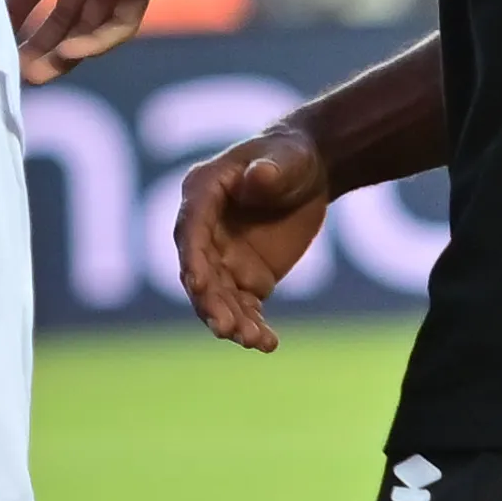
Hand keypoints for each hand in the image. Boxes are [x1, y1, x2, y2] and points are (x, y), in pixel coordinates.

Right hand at [173, 122, 333, 352]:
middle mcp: (205, 229)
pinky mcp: (245, 278)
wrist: (310, 174)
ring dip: (231, 320)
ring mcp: (222, 257)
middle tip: (226, 328)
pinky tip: (268, 344)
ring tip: (253, 341)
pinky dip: (253, 327)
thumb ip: (270, 170)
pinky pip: (244, 308)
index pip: (191, 229)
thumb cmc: (291, 156)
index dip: (192, 257)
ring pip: (218, 296)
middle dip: (210, 301)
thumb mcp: (286, 158)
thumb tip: (257, 178)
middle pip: (199, 271)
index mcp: (202, 192)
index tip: (198, 284)